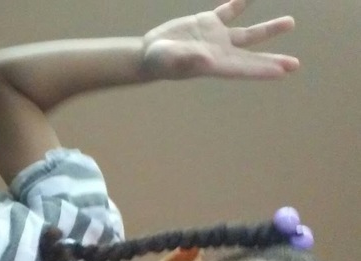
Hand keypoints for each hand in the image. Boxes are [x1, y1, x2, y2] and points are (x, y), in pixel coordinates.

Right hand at [142, 0, 298, 79]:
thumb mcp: (173, 59)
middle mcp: (220, 53)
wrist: (149, 52)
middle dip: (273, 60)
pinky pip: (230, 11)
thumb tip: (208, 58)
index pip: (245, 68)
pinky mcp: (208, 24)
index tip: (284, 71)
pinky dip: (241, 3)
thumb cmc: (159, 61)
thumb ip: (190, 59)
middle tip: (294, 65)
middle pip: (252, 57)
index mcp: (215, 64)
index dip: (264, 70)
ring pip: (248, 34)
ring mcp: (216, 38)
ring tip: (290, 23)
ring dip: (269, 30)